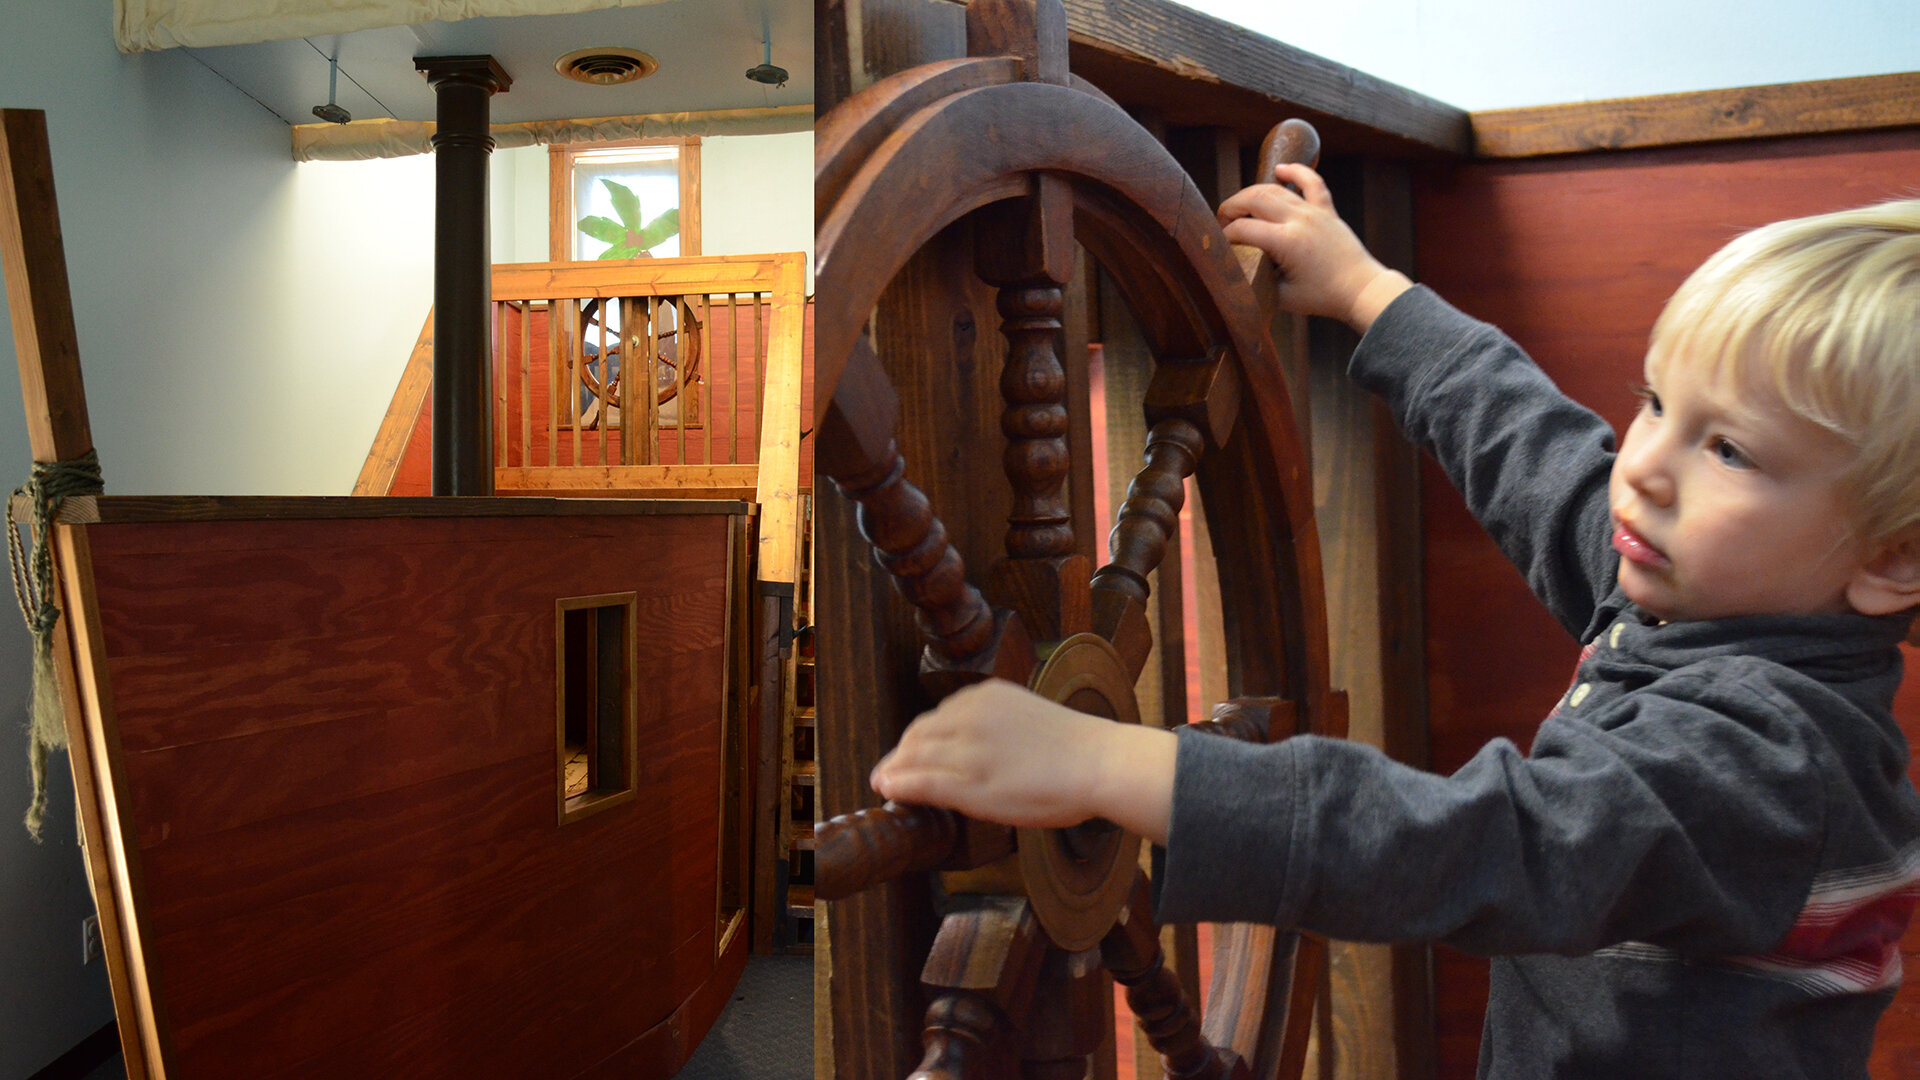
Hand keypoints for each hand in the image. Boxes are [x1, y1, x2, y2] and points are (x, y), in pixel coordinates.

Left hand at [870, 679, 1176, 843]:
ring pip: (915, 757)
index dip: (915, 739)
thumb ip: (993, 724)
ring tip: (883, 783)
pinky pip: (923, 781)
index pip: (936, 717)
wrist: (1099, 763)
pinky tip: (889, 790)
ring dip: (894, 770)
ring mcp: (968, 748)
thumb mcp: (1024, 717)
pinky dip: (900, 784)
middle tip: (887, 773)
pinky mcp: (971, 781)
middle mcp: (970, 714)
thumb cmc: (1074, 747)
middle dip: (899, 754)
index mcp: (985, 696)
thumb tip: (972, 743)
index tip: (906, 753)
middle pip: (919, 734)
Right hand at [1218, 163, 1410, 332]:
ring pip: (1275, 189)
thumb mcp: (1282, 297)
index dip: (1225, 236)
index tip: (1220, 246)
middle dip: (1232, 207)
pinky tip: (1281, 169)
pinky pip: (1311, 182)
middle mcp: (1298, 220)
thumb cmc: (1323, 297)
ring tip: (1240, 206)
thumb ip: (1257, 280)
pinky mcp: (1327, 210)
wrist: (1362, 290)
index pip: (1243, 229)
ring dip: (1252, 193)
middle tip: (1223, 221)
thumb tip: (1237, 269)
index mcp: (1285, 242)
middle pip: (1254, 199)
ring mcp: (1314, 212)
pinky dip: (1296, 171)